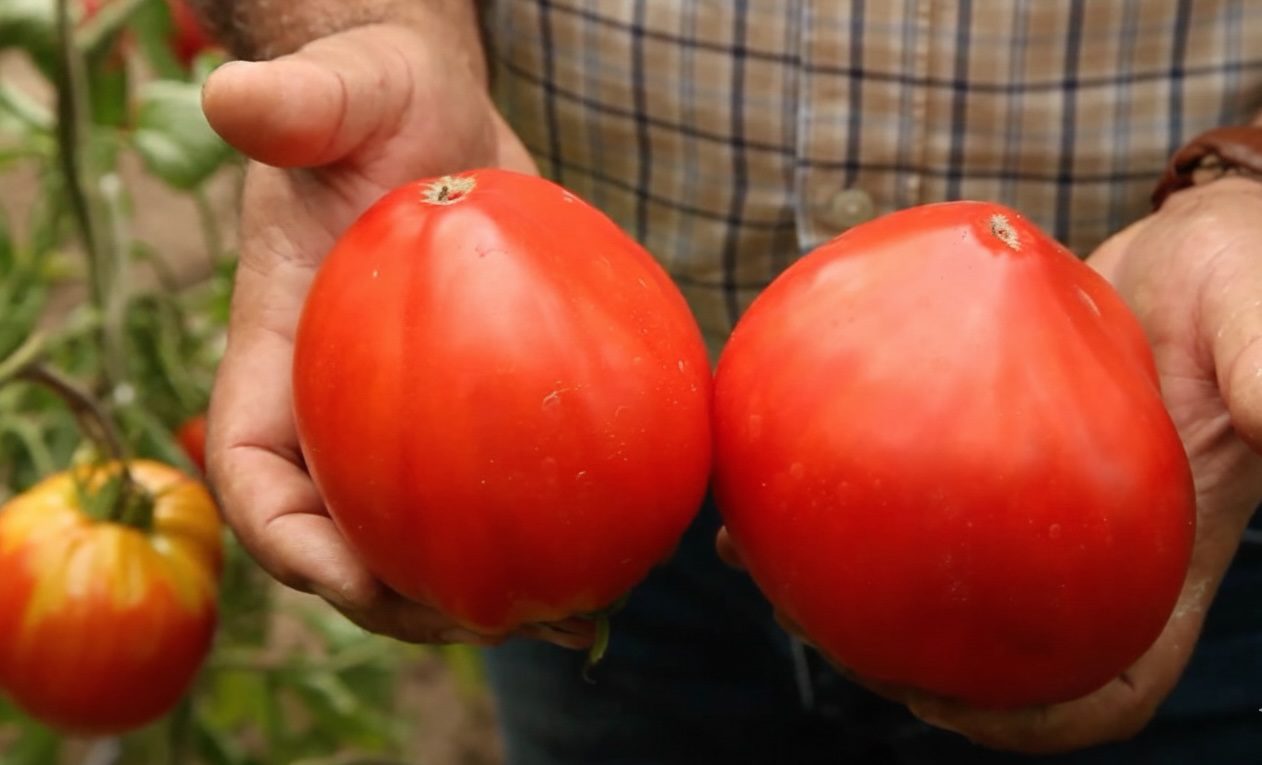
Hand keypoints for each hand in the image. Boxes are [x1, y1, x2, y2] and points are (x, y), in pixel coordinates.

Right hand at [202, 22, 591, 648]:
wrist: (429, 118)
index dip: (293, 550)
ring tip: (583, 615)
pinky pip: (502, 484)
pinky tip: (627, 543)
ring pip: (430, 536)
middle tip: (503, 621)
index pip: (254, 481)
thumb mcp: (339, 94)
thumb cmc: (368, 102)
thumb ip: (296, 107)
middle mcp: (330, 413)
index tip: (362, 581)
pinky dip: (550, 524)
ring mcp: (398, 420)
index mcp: (275, 366)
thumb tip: (234, 99)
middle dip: (410, 604)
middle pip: (348, 545)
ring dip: (493, 592)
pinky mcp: (470, 409)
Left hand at [717, 177, 1261, 752]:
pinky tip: (766, 460)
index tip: (940, 699)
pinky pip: (904, 485)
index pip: (1113, 681)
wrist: (1190, 241)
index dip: (1040, 718)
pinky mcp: (978, 448)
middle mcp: (1087, 547)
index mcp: (1160, 554)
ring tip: (753, 558)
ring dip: (842, 587)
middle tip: (821, 631)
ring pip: (928, 580)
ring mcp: (1026, 506)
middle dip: (906, 664)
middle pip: (995, 653)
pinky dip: (835, 489)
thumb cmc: (1244, 272)